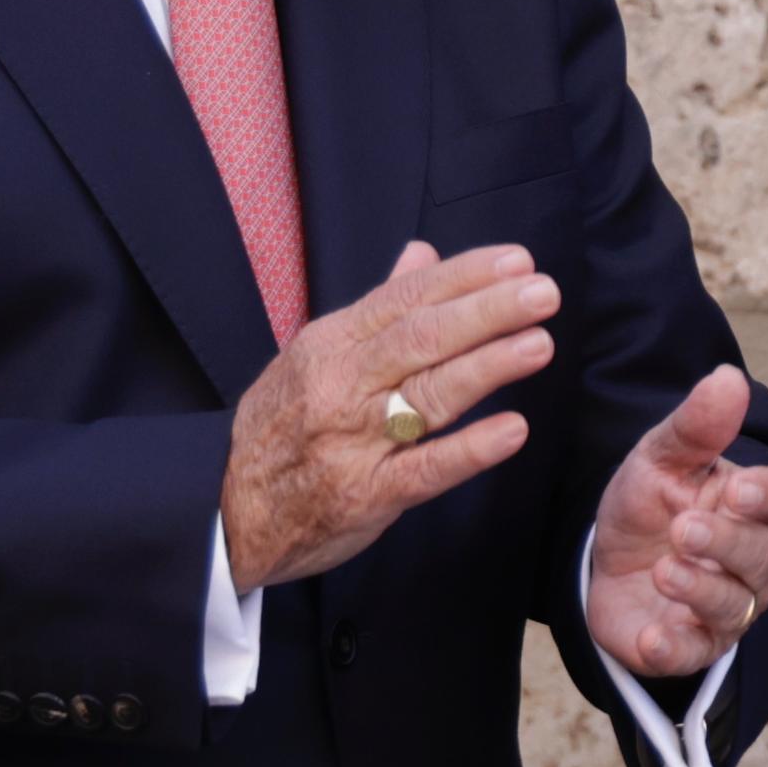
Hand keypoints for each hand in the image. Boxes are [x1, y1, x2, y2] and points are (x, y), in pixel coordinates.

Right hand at [221, 241, 556, 593]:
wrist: (224, 513)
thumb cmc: (280, 429)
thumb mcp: (313, 356)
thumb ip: (376, 307)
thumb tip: (422, 253)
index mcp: (330, 344)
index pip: (405, 299)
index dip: (463, 277)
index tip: (517, 261)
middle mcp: (341, 385)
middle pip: (421, 338)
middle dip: (487, 311)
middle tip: (543, 292)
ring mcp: (353, 441)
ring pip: (426, 395)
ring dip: (487, 366)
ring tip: (538, 343)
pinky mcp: (365, 495)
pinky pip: (423, 469)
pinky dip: (469, 449)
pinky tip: (512, 431)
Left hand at [582, 368, 767, 681]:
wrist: (605, 563)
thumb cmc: (651, 504)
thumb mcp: (662, 459)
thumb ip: (695, 426)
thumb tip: (728, 377)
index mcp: (755, 509)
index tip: (738, 489)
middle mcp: (754, 562)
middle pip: (761, 555)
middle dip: (726, 543)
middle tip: (685, 528)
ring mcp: (728, 609)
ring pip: (734, 605)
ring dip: (701, 590)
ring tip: (664, 570)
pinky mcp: (692, 646)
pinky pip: (694, 654)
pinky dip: (675, 648)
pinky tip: (653, 636)